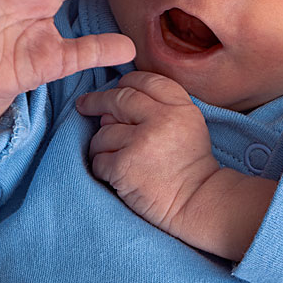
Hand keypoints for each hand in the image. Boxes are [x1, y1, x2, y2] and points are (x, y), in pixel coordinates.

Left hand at [77, 71, 219, 238]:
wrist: (197, 202)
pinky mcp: (124, 166)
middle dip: (97, 101)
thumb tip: (117, 97)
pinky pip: (99, 157)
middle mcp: (161, 120)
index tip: (116, 89)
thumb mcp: (188, 122)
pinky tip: (114, 173)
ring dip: (102, 143)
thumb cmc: (189, 163)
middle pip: (119, 98)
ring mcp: (141, 142)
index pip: (145, 80)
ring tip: (114, 154)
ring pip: (104, 131)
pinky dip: (101, 165)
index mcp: (179, 106)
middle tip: (85, 105)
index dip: (127, 83)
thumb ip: (160, 104)